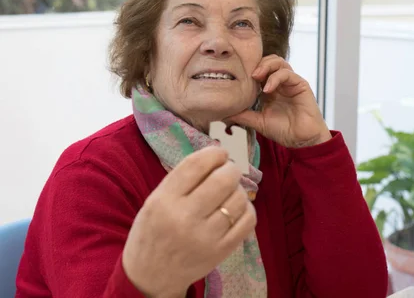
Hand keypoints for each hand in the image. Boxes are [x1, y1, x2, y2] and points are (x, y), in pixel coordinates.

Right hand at [122, 147, 256, 297]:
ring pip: (239, 199)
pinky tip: (237, 209)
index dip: (214, 153)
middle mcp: (184, 218)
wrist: (150, 275)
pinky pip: (248, 221)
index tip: (220, 153)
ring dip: (238, 190)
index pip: (197, 165)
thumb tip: (217, 155)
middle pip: (223, 180)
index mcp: (164, 201)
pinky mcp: (222, 251)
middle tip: (228, 171)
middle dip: (231, 169)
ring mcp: (205, 237)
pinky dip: (247, 209)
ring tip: (229, 193)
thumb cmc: (153, 231)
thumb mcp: (155, 201)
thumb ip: (183, 179)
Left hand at [227, 55, 330, 147]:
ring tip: (256, 76)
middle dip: (256, 64)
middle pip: (268, 61)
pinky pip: (287, 73)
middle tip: (247, 74)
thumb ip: (242, 115)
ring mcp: (290, 82)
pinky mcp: (300, 84)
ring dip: (265, 66)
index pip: (258, 69)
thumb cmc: (283, 130)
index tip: (237, 76)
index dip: (248, 69)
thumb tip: (223, 113)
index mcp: (269, 88)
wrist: (302, 140)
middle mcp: (279, 82)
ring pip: (278, 62)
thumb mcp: (257, 122)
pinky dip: (275, 78)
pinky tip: (268, 89)